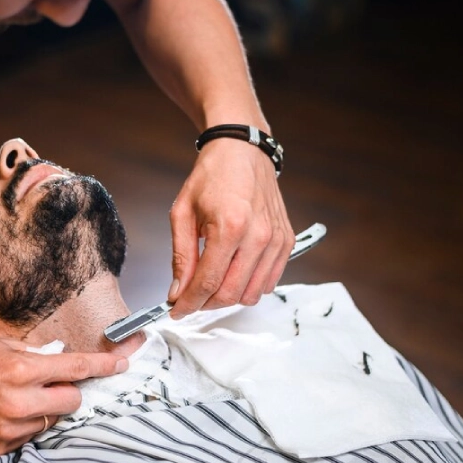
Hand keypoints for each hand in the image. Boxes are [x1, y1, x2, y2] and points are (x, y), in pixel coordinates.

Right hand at [0, 337, 126, 455]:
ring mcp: (6, 429)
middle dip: (67, 390)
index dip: (103, 365)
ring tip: (16, 394)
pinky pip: (29, 436)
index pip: (75, 368)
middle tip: (48, 380)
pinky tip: (3, 409)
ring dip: (45, 408)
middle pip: (71, 402)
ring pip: (51, 421)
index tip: (120, 364)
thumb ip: (33, 354)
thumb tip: (61, 361)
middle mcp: (16, 402)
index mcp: (18, 369)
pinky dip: (26, 423)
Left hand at [167, 138, 294, 317]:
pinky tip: (232, 271)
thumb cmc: (211, 177)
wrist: (242, 151)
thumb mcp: (182, 213)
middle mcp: (258, 236)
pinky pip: (269, 282)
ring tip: (210, 282)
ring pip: (252, 294)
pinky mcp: (287, 242)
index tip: (175, 310)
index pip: (207, 282)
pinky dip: (249, 285)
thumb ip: (181, 256)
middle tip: (189, 297)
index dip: (188, 303)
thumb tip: (177, 292)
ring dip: (227, 296)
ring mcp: (277, 240)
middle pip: (231, 293)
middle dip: (205, 303)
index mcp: (229, 227)